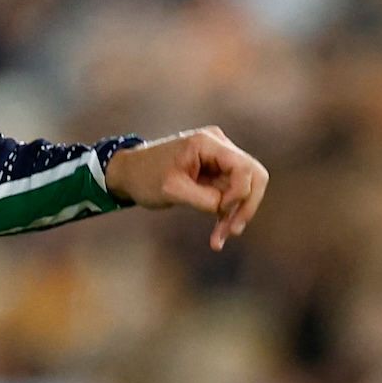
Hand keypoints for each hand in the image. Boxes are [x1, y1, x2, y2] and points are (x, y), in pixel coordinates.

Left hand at [105, 126, 268, 249]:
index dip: (240, 192)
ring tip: (219, 239)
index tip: (221, 210)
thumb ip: (203, 198)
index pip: (244, 167)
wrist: (128, 173)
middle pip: (253, 176)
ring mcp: (219, 158)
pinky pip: (231, 194)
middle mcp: (218, 146)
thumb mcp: (171, 190)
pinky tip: (217, 237)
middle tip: (232, 231)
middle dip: (245, 205)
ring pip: (244, 188)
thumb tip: (227, 208)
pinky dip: (226, 214)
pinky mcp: (216, 173)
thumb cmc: (144, 177)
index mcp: (208, 143)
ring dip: (235, 215)